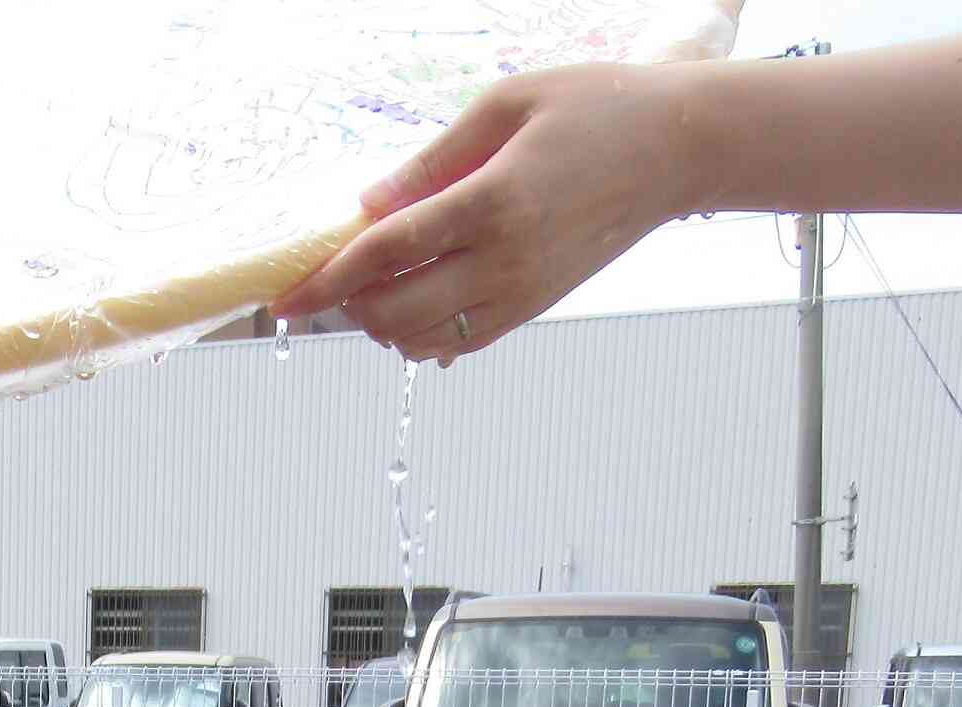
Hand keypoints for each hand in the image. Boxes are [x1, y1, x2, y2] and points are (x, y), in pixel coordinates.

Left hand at [271, 65, 701, 363]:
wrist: (677, 150)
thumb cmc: (595, 109)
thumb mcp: (505, 106)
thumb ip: (431, 162)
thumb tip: (366, 206)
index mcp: (493, 201)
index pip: (385, 254)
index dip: (325, 278)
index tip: (284, 297)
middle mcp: (505, 260)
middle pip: (394, 312)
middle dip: (347, 304)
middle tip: (329, 278)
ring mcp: (522, 293)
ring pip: (422, 340)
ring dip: (382, 323)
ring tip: (375, 285)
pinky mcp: (534, 308)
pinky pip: (460, 343)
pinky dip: (423, 334)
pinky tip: (415, 301)